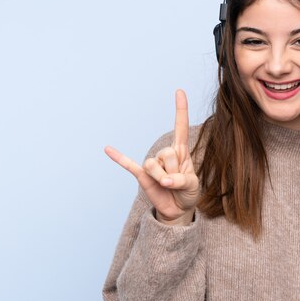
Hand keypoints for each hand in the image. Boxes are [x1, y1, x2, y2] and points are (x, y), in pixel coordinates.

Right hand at [104, 89, 198, 225]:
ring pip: (154, 164)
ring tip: (168, 186)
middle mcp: (165, 154)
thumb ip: (181, 181)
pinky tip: (107, 149)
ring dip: (162, 179)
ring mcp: (153, 165)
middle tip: (178, 183)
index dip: (180, 109)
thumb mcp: (192, 186)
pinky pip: (129, 165)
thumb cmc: (187, 193)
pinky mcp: (142, 176)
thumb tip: (164, 181)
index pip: (180, 127)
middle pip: (168, 154)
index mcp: (181, 152)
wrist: (178, 209)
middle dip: (175, 171)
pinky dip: (119, 158)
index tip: (179, 91)